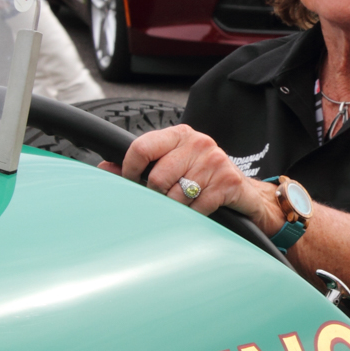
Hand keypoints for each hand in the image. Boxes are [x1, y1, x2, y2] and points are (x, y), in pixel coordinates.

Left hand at [99, 124, 285, 232]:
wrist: (245, 194)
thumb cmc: (203, 178)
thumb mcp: (172, 165)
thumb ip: (139, 166)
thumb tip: (105, 169)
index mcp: (180, 134)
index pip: (141, 148)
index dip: (130, 171)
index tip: (133, 183)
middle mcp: (198, 143)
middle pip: (157, 178)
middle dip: (158, 196)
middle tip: (166, 199)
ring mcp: (214, 161)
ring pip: (175, 196)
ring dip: (177, 208)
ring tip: (187, 204)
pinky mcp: (227, 182)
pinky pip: (196, 208)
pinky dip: (194, 216)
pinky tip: (201, 210)